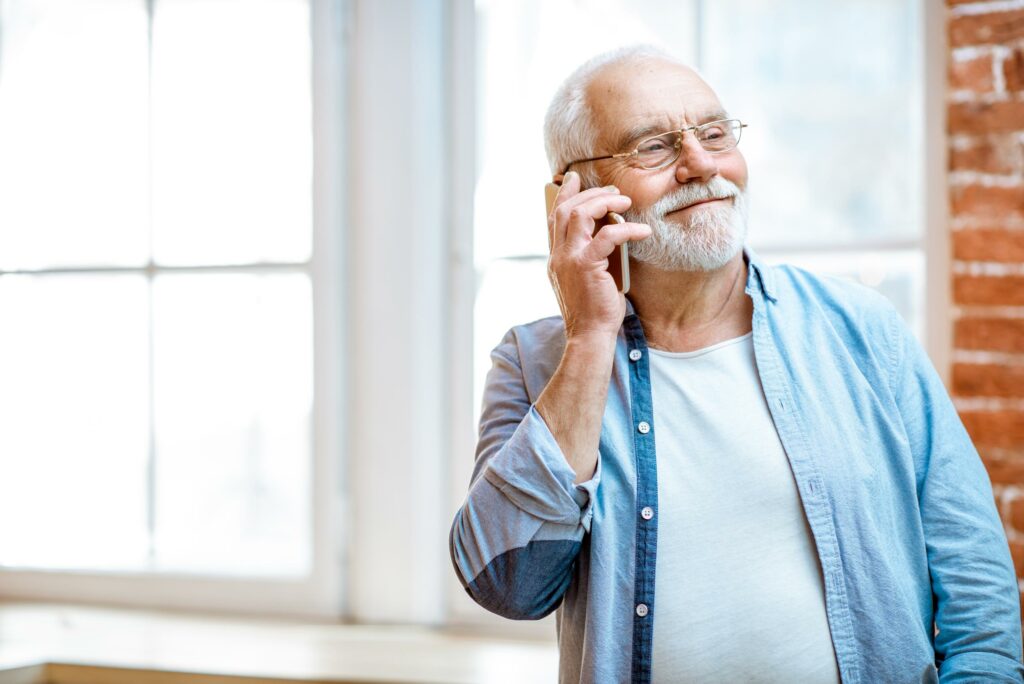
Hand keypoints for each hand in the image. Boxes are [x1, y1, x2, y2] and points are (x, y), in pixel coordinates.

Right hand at [546, 171, 650, 340]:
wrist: (589, 335)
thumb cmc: (593, 311)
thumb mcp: (584, 279)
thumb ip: (587, 256)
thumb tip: (606, 233)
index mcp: (556, 258)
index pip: (554, 217)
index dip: (564, 195)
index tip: (575, 179)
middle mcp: (557, 255)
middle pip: (564, 209)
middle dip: (588, 193)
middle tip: (612, 191)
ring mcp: (568, 259)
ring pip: (579, 214)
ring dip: (603, 202)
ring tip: (624, 201)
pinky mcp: (586, 265)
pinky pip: (607, 235)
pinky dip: (626, 228)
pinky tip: (642, 231)